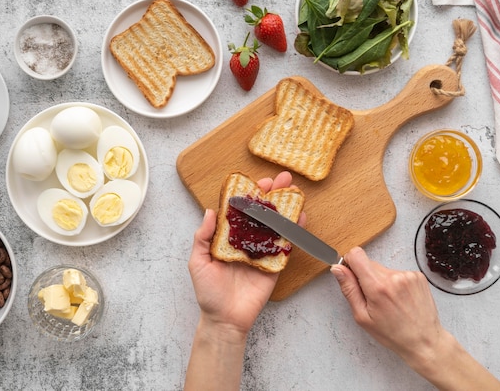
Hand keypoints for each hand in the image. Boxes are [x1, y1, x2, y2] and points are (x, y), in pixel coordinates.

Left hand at [188, 171, 305, 335]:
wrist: (225, 319)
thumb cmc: (208, 292)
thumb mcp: (198, 261)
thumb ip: (203, 237)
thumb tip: (210, 211)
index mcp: (228, 238)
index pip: (240, 211)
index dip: (249, 195)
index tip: (258, 181)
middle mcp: (247, 242)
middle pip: (261, 213)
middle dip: (272, 195)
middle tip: (282, 179)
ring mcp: (262, 252)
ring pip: (276, 225)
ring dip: (286, 207)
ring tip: (294, 190)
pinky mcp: (275, 265)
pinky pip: (286, 245)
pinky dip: (295, 230)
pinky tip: (301, 216)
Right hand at [331, 247, 499, 389]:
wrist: (424, 341)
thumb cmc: (392, 334)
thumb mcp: (362, 317)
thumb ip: (349, 289)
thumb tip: (338, 269)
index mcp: (378, 286)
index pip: (356, 254)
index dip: (349, 262)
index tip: (351, 275)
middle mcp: (394, 276)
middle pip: (369, 263)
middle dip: (366, 277)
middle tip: (373, 298)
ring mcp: (408, 275)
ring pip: (383, 269)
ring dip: (381, 281)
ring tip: (389, 302)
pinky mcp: (418, 276)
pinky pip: (397, 273)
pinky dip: (395, 283)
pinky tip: (399, 299)